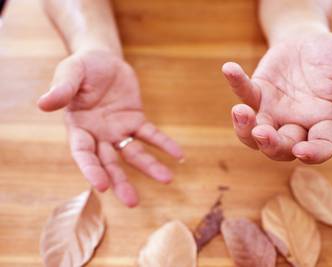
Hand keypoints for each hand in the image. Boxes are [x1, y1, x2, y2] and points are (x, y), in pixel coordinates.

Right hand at [38, 50, 182, 206]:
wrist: (102, 59)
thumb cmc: (82, 68)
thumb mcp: (70, 72)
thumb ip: (62, 89)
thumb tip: (43, 104)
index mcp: (78, 128)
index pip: (83, 154)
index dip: (91, 170)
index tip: (102, 186)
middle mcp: (98, 135)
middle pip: (109, 163)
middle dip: (120, 182)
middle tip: (133, 202)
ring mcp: (118, 130)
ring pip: (133, 153)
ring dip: (149, 167)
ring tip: (167, 179)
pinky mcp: (135, 120)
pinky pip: (150, 134)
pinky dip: (163, 144)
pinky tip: (178, 155)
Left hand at [223, 32, 331, 163]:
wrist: (310, 41)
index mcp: (323, 123)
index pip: (320, 147)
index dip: (313, 154)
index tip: (302, 152)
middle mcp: (295, 124)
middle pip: (280, 148)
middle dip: (271, 144)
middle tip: (262, 132)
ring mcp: (273, 112)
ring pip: (254, 134)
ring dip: (245, 128)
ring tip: (240, 111)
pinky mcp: (257, 94)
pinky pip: (244, 94)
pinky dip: (237, 83)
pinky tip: (230, 68)